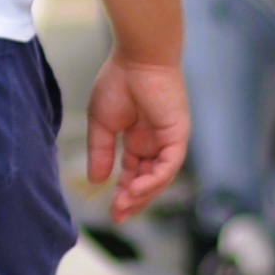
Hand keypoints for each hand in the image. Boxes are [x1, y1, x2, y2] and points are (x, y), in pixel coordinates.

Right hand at [87, 54, 189, 216]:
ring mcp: (169, 139)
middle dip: (135, 200)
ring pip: (160, 177)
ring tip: (124, 205)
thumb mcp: (102, 124)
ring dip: (143, 193)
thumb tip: (96, 180)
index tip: (112, 210)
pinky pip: (169, 165)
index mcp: (140, 138)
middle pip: (149, 180)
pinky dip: (154, 179)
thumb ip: (100, 152)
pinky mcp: (178, 135)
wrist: (137, 57)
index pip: (135, 173)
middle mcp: (156, 142)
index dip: (125, 192)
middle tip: (118, 216)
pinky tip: (137, 189)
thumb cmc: (118, 81)